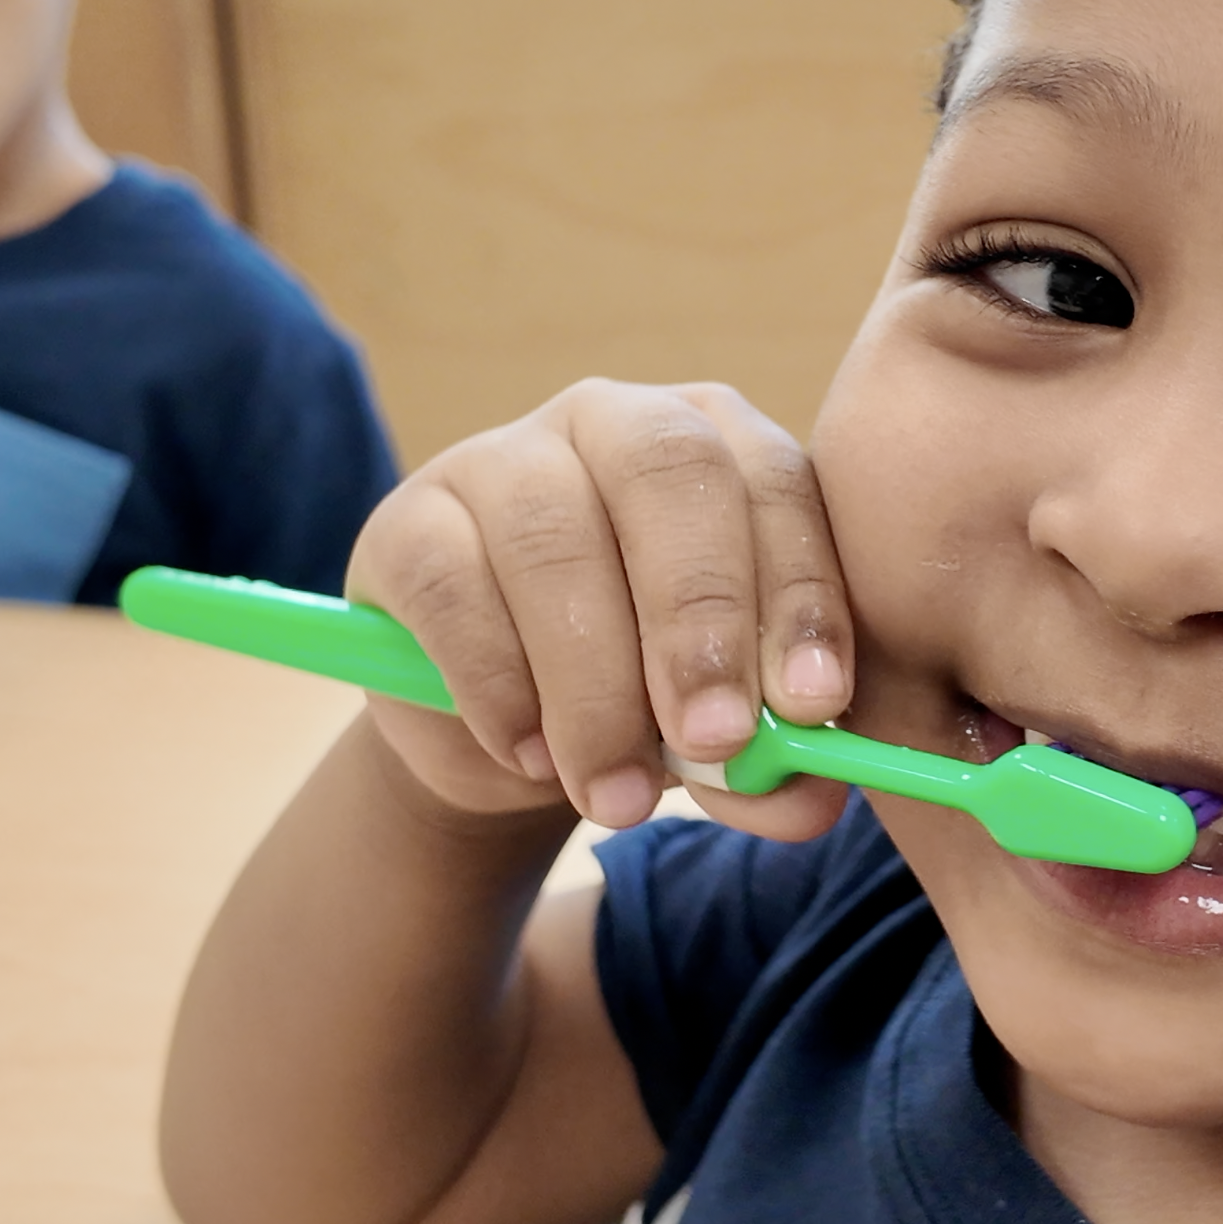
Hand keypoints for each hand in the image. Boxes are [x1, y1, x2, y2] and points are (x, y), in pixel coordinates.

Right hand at [345, 380, 858, 840]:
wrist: (506, 730)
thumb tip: (808, 802)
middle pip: (667, 476)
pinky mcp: (409, 524)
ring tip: (617, 795)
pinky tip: (529, 758)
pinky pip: (454, 590)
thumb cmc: (645, 696)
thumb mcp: (716, 733)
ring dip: (595, 687)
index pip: (776, 484)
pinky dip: (498, 687)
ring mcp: (501, 458)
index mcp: (720, 441)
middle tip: (715, 740)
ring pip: (554, 542)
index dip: (800, 592)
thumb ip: (768, 764)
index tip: (813, 704)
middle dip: (698, 620)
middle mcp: (615, 421)